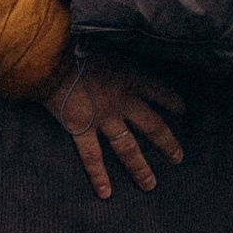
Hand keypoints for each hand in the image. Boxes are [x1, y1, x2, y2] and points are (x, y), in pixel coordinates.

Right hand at [47, 52, 185, 200]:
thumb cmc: (74, 40)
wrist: (50, 54)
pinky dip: (98, 175)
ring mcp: (103, 118)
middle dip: (167, 142)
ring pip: (127, 147)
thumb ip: (116, 52)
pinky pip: (92, 157)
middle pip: (152, 125)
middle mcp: (122, 100)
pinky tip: (106, 193)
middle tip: (177, 157)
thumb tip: (118, 50)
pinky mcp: (81, 129)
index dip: (171, 100)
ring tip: (150, 184)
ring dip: (140, 167)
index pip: (158, 90)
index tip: (182, 109)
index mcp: (129, 75)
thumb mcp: (105, 40)